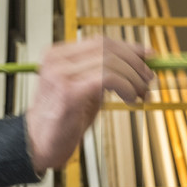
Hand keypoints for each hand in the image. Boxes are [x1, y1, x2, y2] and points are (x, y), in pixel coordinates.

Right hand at [25, 37, 153, 172]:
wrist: (37, 144)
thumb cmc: (62, 120)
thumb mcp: (85, 90)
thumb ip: (103, 74)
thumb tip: (137, 65)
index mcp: (58, 55)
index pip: (100, 41)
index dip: (129, 48)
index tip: (148, 56)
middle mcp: (57, 60)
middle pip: (107, 48)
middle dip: (135, 63)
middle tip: (149, 80)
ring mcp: (61, 74)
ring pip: (111, 62)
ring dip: (134, 78)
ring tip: (142, 94)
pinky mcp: (69, 92)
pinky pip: (108, 78)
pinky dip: (127, 87)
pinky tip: (131, 99)